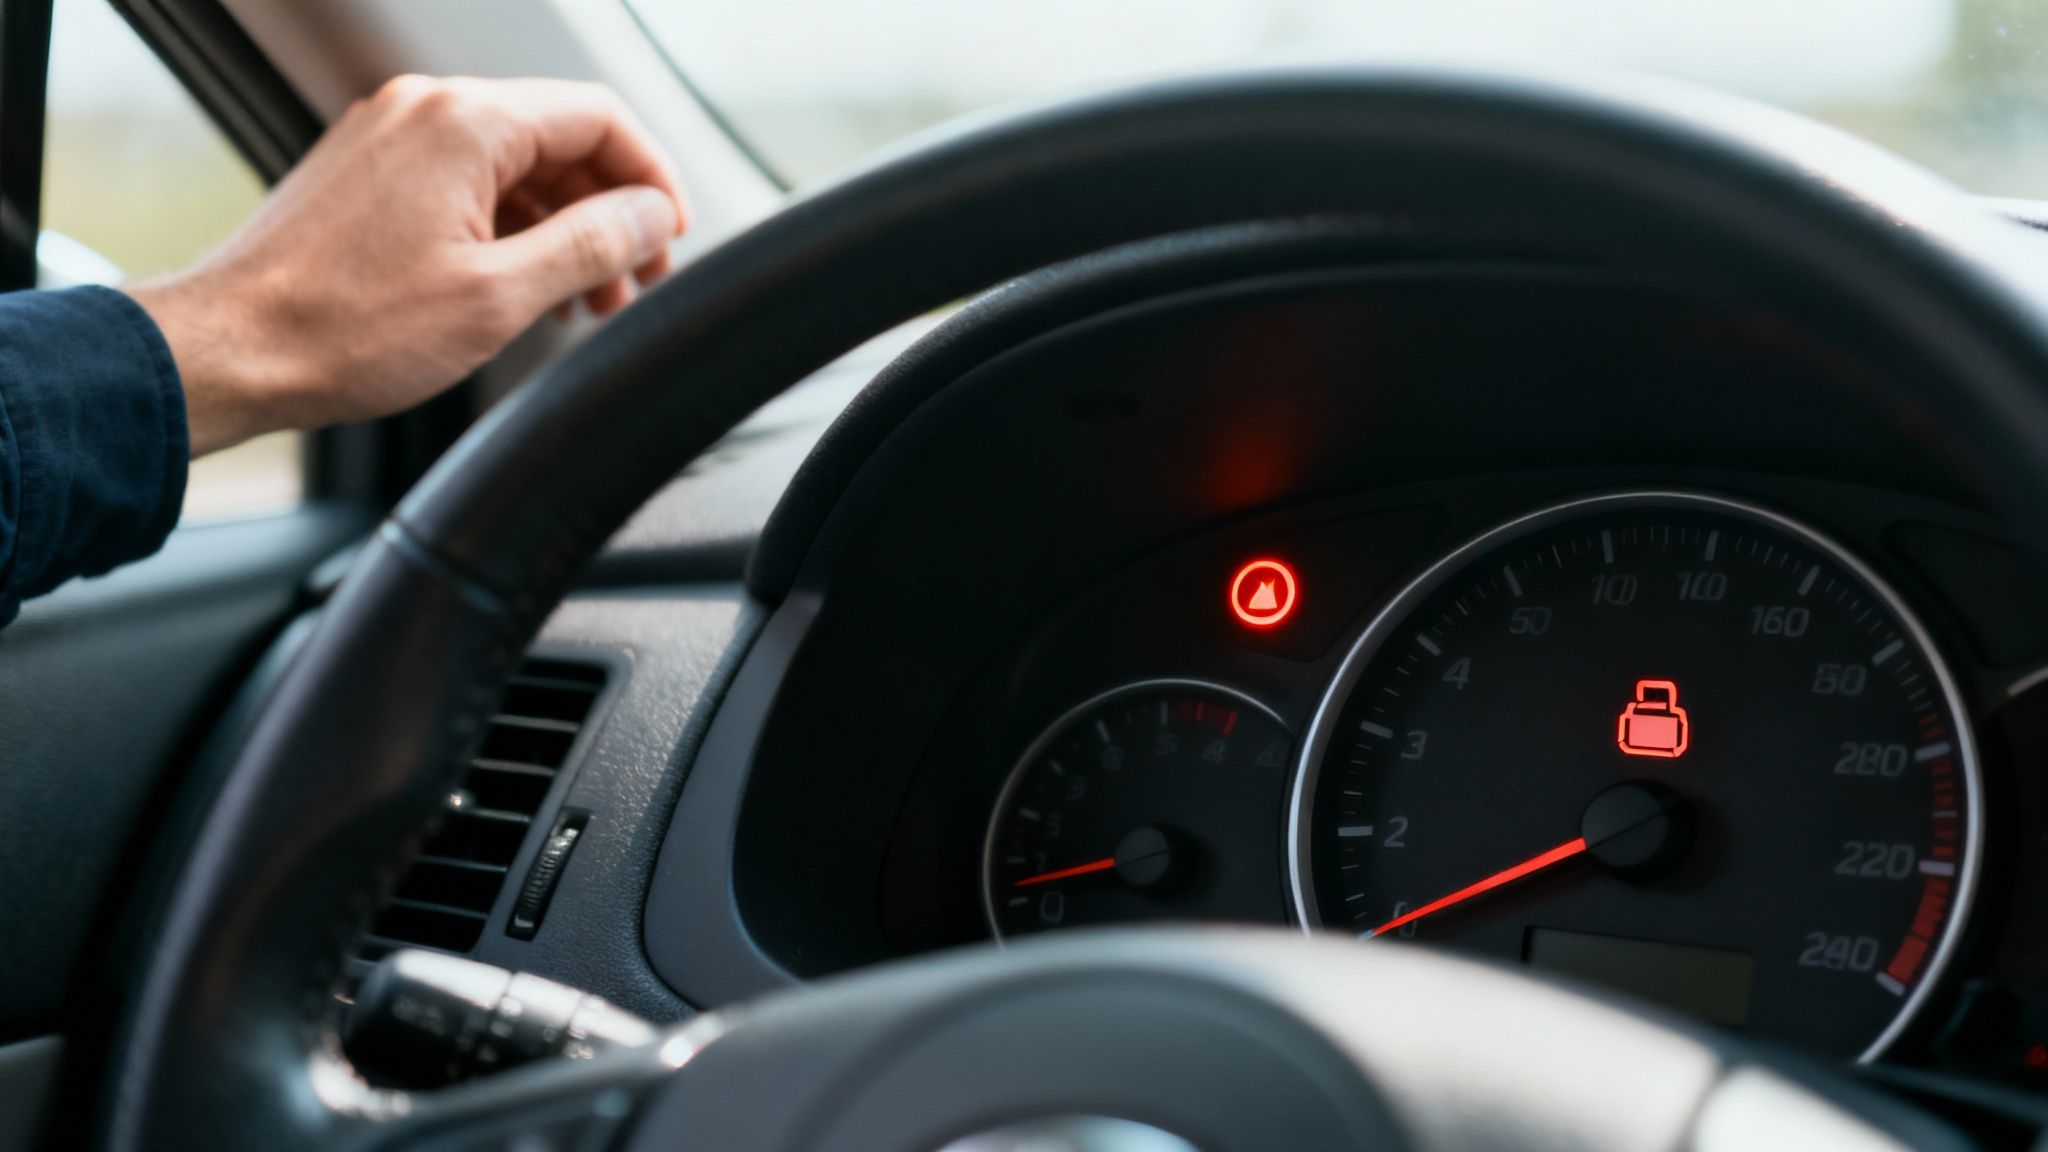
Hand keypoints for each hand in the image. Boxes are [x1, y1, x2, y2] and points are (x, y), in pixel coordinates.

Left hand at [127, 75, 687, 456]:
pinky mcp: (370, 172)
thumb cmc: (345, 328)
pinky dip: (510, 226)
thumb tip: (652, 217)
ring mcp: (391, 135)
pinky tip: (522, 287)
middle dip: (610, 211)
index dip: (653, 177)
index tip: (672, 235)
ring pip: (515, 164)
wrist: (233, 349)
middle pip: (560, 139)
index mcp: (464, 124)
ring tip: (582, 300)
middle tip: (635, 282)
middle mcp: (425, 111)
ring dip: (563, 226)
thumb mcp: (500, 296)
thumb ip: (592, 244)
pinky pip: (467, 180)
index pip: (599, 118)